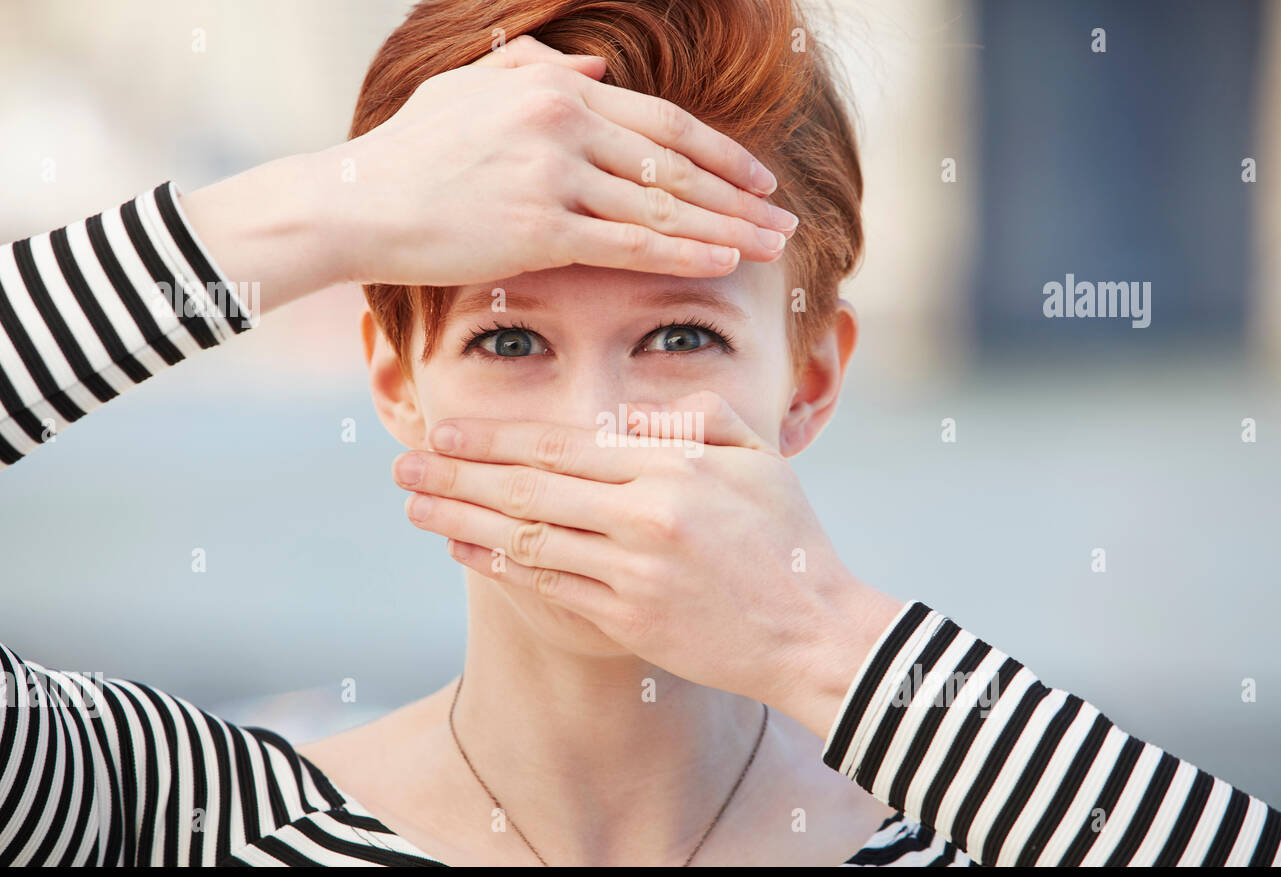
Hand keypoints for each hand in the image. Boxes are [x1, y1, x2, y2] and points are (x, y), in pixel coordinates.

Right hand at [180, 35, 796, 313]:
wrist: (356, 200)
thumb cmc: (410, 150)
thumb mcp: (471, 88)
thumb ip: (536, 70)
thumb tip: (595, 69)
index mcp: (555, 89)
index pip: (662, 123)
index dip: (718, 153)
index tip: (758, 178)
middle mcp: (564, 124)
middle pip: (675, 166)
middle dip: (739, 196)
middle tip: (784, 219)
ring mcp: (554, 176)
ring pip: (662, 206)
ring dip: (724, 228)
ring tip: (769, 248)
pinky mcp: (538, 229)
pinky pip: (628, 243)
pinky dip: (680, 253)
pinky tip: (720, 263)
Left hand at [391, 390, 905, 739]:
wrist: (813, 634)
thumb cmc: (790, 541)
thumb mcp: (760, 459)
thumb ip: (699, 419)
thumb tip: (628, 416)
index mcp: (672, 471)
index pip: (561, 448)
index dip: (495, 439)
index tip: (445, 431)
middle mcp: (643, 520)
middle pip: (528, 492)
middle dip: (457, 476)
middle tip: (405, 464)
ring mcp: (632, 575)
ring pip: (527, 540)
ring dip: (462, 521)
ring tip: (415, 507)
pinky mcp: (628, 620)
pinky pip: (549, 586)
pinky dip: (501, 567)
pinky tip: (465, 551)